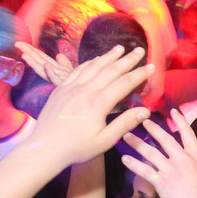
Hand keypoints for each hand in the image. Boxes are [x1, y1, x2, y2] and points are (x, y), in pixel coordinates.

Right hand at [15, 41, 73, 85]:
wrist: (82, 90)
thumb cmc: (73, 81)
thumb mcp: (68, 69)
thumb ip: (63, 62)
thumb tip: (59, 55)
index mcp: (51, 67)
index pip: (40, 56)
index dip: (31, 49)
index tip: (20, 43)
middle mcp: (51, 72)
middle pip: (38, 61)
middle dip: (28, 52)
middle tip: (17, 44)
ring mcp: (55, 78)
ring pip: (42, 69)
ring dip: (33, 62)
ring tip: (24, 55)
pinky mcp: (62, 84)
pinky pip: (55, 78)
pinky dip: (50, 72)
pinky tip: (46, 65)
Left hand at [31, 44, 152, 165]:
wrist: (45, 149)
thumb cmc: (76, 148)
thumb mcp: (104, 141)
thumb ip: (125, 124)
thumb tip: (145, 111)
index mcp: (98, 103)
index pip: (124, 83)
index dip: (139, 74)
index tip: (152, 67)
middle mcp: (85, 90)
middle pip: (110, 70)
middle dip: (127, 59)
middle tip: (139, 50)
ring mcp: (71, 87)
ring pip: (93, 66)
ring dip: (108, 56)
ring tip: (120, 48)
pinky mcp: (60, 88)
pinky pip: (77, 70)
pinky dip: (89, 62)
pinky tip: (95, 59)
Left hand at [122, 108, 196, 197]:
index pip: (187, 133)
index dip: (180, 121)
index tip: (173, 111)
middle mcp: (183, 160)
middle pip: (165, 139)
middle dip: (152, 128)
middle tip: (141, 119)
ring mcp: (172, 170)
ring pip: (151, 152)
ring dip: (137, 143)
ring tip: (126, 136)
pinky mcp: (162, 183)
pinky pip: (144, 170)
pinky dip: (133, 164)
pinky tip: (124, 159)